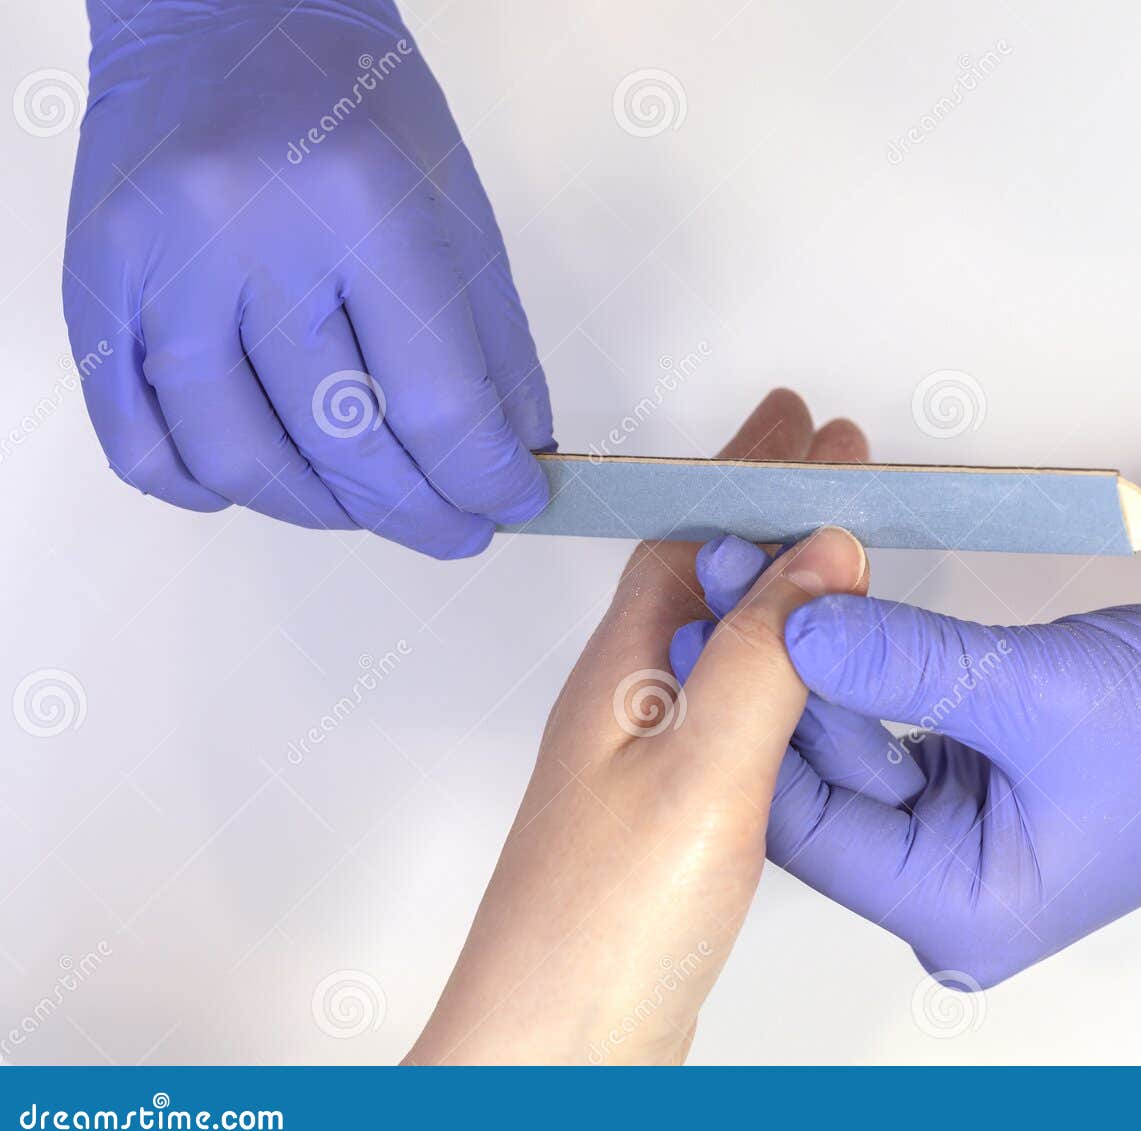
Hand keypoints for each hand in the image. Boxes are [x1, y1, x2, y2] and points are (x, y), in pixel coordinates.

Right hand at [64, 1, 549, 557]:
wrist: (218, 7)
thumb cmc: (352, 100)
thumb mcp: (455, 202)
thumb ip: (491, 341)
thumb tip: (512, 461)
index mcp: (362, 202)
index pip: (436, 399)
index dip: (484, 479)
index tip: (511, 505)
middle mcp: (249, 233)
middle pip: (341, 440)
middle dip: (417, 514)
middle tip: (456, 533)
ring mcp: (158, 263)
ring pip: (237, 457)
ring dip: (319, 514)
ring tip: (368, 510)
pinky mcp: (93, 284)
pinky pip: (137, 439)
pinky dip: (203, 489)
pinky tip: (261, 486)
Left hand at [407, 390, 869, 1062]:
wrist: (554, 1056)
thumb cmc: (599, 931)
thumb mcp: (700, 773)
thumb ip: (767, 658)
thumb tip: (824, 552)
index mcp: (622, 675)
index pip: (689, 533)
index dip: (749, 470)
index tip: (804, 423)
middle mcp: (626, 704)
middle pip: (698, 572)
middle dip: (762, 504)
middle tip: (822, 454)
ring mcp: (645, 760)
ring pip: (716, 636)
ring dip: (772, 579)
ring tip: (825, 542)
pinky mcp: (670, 816)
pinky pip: (729, 702)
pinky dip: (775, 662)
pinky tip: (798, 676)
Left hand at [672, 512, 1140, 986]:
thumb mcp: (1036, 690)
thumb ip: (904, 657)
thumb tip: (795, 619)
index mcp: (959, 907)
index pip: (809, 814)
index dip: (755, 698)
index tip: (713, 603)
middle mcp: (949, 886)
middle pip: (819, 773)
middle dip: (778, 661)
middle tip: (732, 558)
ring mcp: (961, 835)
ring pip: (847, 740)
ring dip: (815, 647)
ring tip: (767, 554)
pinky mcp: (973, 780)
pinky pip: (889, 718)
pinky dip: (864, 655)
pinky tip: (828, 591)